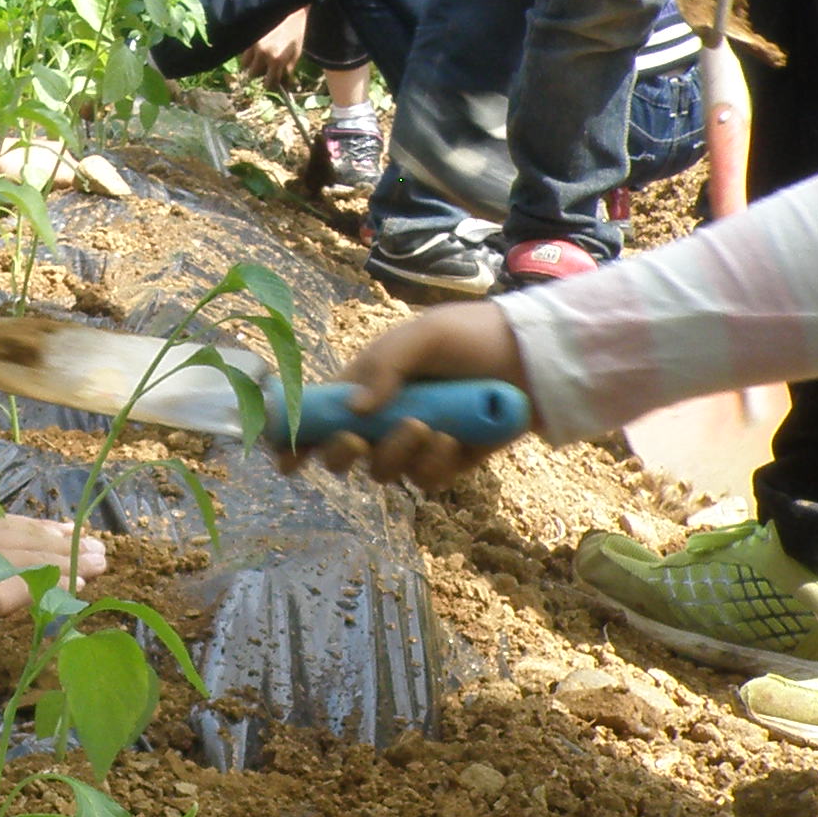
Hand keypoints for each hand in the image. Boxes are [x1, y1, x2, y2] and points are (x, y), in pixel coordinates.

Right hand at [0, 475, 106, 623]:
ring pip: (40, 559)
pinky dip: (58, 587)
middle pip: (30, 538)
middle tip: (95, 543)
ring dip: (71, 560)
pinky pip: (35, 588)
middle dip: (61, 541)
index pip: (0, 525)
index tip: (52, 528)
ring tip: (100, 561)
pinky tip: (81, 589)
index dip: (29, 528)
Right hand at [236, 7, 309, 83]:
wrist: (289, 9)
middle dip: (258, 74)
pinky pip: (242, 51)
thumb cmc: (295, 32)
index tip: (271, 82)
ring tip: (258, 58)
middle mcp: (263, 54)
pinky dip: (247, 53)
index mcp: (277, 60)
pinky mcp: (248, 36)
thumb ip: (288, 70)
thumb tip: (283, 85)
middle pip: (252, 75)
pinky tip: (256, 48)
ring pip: (244, 64)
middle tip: (265, 69)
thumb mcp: (296, 53)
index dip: (270, 84)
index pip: (268, 83)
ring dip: (250, 64)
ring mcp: (253, 45)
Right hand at [297, 305, 528, 487]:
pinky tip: (457, 440)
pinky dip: (437, 464)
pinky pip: (426, 480)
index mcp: (366, 385)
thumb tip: (354, 411)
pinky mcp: (447, 463)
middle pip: (343, 456)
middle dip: (343, 454)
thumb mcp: (424, 336)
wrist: (531, 358)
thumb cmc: (471, 336)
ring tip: (430, 428)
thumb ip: (386, 367)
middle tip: (357, 440)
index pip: (319, 417)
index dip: (297, 440)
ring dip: (399, 454)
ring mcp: (414, 444)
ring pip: (384, 472)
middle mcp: (384, 419)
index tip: (287, 459)